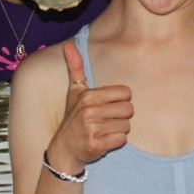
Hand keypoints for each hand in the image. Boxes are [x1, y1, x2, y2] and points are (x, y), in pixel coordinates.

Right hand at [45, 42, 132, 173]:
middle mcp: (89, 111)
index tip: (106, 106)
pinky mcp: (97, 146)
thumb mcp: (74, 92)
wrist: (64, 149)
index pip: (126, 93)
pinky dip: (115, 141)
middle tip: (105, 120)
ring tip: (103, 130)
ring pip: (126, 126)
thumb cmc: (73, 118)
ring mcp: (92, 129)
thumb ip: (75, 67)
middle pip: (128, 110)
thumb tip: (68, 44)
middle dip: (120, 116)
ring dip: (118, 130)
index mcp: (88, 96)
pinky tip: (104, 140)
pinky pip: (122, 139)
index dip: (119, 101)